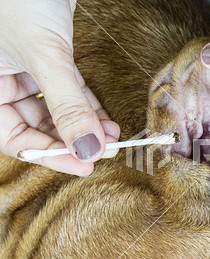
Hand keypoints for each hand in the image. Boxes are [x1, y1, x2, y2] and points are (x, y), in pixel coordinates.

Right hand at [0, 0, 119, 175]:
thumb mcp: (44, 56)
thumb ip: (67, 105)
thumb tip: (87, 149)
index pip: (12, 136)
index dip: (48, 153)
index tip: (83, 164)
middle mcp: (1, 80)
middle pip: (35, 124)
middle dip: (72, 139)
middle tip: (102, 151)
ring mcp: (24, 68)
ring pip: (55, 108)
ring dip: (84, 124)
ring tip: (111, 137)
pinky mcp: (49, 55)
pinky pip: (68, 89)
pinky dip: (87, 104)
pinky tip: (106, 120)